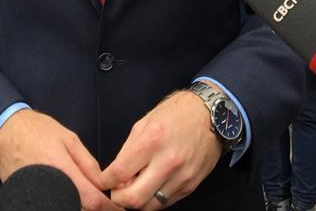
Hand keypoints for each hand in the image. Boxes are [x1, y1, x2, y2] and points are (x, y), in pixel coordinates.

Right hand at [0, 109, 121, 210]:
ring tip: (86, 195)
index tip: (119, 209)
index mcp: (63, 170)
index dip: (109, 208)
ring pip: (67, 209)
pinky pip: (51, 205)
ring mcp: (37, 197)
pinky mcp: (27, 201)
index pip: (92, 201)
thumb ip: (88, 164)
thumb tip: (104, 184)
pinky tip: (70, 196)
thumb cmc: (36, 132)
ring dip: (79, 205)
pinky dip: (64, 203)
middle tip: (103, 201)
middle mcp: (50, 188)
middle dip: (94, 207)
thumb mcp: (69, 139)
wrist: (5, 133)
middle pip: (80, 210)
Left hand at [100, 90, 222, 209]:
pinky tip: (152, 187)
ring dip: (138, 201)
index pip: (119, 173)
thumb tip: (115, 173)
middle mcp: (167, 162)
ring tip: (135, 188)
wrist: (211, 115)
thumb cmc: (176, 114)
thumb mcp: (144, 122)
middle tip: (117, 190)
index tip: (103, 181)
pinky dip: (154, 199)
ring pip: (151, 206)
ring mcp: (181, 177)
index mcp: (152, 141)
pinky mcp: (191, 186)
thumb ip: (128, 150)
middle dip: (119, 198)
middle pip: (134, 198)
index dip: (105, 181)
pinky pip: (166, 203)